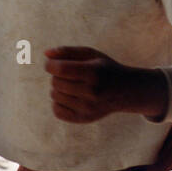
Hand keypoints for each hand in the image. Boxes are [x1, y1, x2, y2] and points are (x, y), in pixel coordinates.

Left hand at [44, 46, 159, 122]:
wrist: (126, 91)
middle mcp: (91, 92)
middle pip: (55, 82)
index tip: (52, 63)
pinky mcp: (83, 119)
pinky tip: (69, 96)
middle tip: (69, 74)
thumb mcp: (91, 55)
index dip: (50, 65)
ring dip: (58, 88)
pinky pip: (56, 110)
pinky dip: (58, 102)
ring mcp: (87, 108)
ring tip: (71, 85)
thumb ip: (68, 51)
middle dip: (57, 75)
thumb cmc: (105, 68)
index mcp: (94, 72)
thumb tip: (45, 54)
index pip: (60, 69)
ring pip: (54, 95)